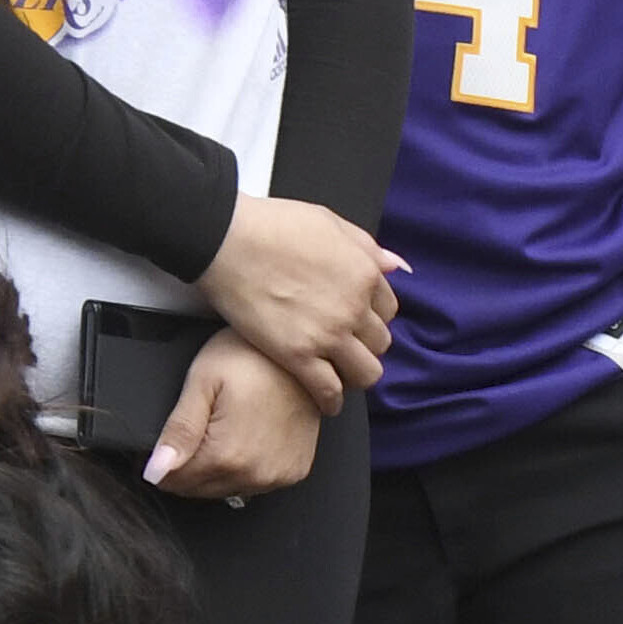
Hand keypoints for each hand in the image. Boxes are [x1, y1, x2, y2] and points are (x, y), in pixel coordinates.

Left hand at [149, 331, 333, 497]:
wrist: (300, 352)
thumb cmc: (252, 357)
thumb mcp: (202, 383)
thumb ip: (179, 431)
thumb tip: (155, 470)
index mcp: (228, 456)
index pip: (174, 481)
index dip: (162, 462)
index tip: (167, 441)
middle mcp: (256, 474)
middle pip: (200, 489)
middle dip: (190, 465)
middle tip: (199, 425)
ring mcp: (279, 475)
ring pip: (227, 488)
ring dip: (218, 467)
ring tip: (226, 425)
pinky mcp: (295, 470)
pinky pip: (257, 483)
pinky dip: (246, 466)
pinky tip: (247, 436)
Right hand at [202, 191, 398, 406]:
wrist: (226, 240)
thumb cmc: (271, 225)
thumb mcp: (329, 222)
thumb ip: (366, 247)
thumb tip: (396, 266)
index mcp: (364, 274)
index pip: (388, 310)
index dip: (373, 317)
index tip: (359, 322)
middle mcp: (354, 308)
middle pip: (380, 343)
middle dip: (365, 346)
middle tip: (346, 347)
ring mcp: (328, 334)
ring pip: (365, 373)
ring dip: (355, 375)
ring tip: (339, 373)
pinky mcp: (298, 356)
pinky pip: (329, 391)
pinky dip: (331, 401)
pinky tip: (325, 401)